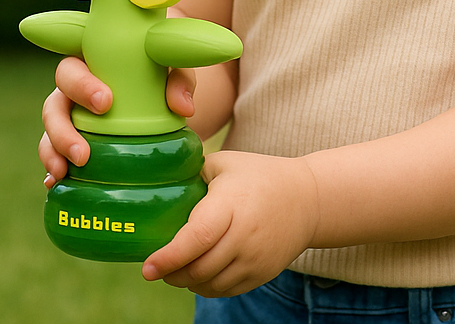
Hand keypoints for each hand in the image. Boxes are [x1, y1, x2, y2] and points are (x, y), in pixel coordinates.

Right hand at [38, 56, 196, 185]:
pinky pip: (54, 153)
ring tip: (64, 173)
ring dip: (53, 152)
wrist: (163, 95)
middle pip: (53, 104)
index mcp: (91, 63)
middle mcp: (74, 90)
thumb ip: (180, 79)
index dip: (82, 85)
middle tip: (83, 154)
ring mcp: (70, 116)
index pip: (73, 68)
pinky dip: (52, 168)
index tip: (105, 103)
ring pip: (49, 132)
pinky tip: (55, 183)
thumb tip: (183, 107)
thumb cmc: (162, 72)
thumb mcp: (174, 69)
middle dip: (62, 129)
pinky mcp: (72, 140)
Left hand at [142, 150, 319, 296]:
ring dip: (187, 282)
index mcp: (232, 204)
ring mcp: (255, 259)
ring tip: (176, 269)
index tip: (147, 268)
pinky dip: (207, 287)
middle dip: (171, 273)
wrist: (307, 199)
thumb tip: (159, 176)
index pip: (197, 238)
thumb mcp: (226, 163)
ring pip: (210, 285)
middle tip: (156, 267)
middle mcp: (244, 236)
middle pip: (199, 268)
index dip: (169, 256)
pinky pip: (226, 290)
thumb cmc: (259, 175)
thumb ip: (194, 171)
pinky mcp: (261, 274)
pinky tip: (199, 273)